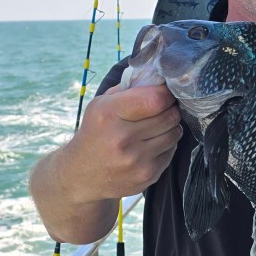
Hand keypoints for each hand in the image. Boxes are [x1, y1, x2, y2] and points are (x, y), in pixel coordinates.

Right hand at [29, 83, 181, 242]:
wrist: (80, 175)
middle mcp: (122, 139)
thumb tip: (158, 79)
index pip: (155, 100)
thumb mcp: (101, 105)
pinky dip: (167, 145)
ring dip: (170, 127)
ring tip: (157, 126)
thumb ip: (128, 89)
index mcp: (109, 114)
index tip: (164, 93)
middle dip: (170, 109)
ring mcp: (136, 160)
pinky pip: (171, 151)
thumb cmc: (95, 132)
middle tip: (164, 108)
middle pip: (169, 116)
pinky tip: (151, 144)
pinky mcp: (147, 176)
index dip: (165, 94)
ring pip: (174, 133)